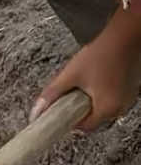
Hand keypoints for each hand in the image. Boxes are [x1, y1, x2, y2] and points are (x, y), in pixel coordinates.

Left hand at [30, 15, 140, 130]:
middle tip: (70, 92)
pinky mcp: (129, 89)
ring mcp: (127, 98)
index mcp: (107, 109)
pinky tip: (96, 77)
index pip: (85, 127)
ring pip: (102, 107)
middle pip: (94, 118)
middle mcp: (121, 108)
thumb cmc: (101, 54)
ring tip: (84, 81)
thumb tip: (36, 110)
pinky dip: (101, 92)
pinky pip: (112, 97)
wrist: (123, 37)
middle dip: (79, 108)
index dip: (69, 121)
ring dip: (90, 100)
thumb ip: (52, 94)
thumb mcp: (70, 75)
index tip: (60, 111)